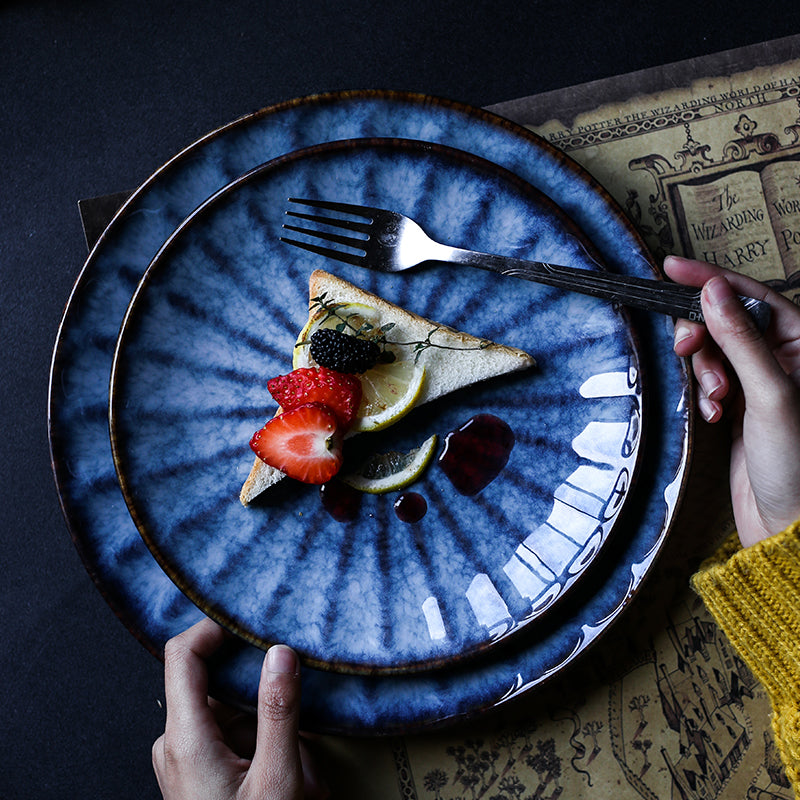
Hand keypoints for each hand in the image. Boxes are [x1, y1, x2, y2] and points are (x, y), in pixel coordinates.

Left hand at [152, 618, 327, 799]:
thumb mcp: (277, 779)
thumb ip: (279, 713)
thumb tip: (281, 653)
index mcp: (185, 740)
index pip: (182, 656)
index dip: (213, 628)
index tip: (248, 619)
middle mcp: (176, 745)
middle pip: (216, 684)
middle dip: (262, 693)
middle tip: (300, 709)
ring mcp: (184, 760)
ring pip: (229, 712)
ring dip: (268, 726)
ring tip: (303, 765)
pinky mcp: (196, 772)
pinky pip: (229, 736)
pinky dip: (262, 743)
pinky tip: (292, 771)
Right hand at [664, 256, 799, 547]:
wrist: (785, 521)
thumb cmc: (796, 462)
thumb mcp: (770, 393)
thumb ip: (741, 339)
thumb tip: (712, 291)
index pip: (750, 296)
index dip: (709, 279)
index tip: (670, 268)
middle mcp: (781, 358)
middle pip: (724, 320)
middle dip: (701, 335)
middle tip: (687, 350)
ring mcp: (757, 382)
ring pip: (711, 351)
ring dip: (703, 371)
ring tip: (714, 399)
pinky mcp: (737, 405)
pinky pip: (706, 380)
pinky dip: (701, 393)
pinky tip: (711, 415)